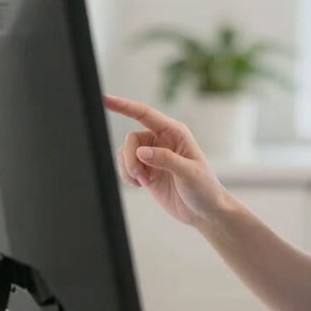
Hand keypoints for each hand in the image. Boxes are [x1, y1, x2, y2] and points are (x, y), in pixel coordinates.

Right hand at [104, 94, 230, 225]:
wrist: (205, 211)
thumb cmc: (204, 188)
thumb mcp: (189, 173)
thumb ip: (166, 160)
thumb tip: (141, 151)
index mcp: (175, 132)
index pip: (145, 114)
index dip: (124, 106)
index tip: (105, 100)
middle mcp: (162, 140)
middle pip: (131, 139)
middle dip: (131, 159)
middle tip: (142, 177)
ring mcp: (153, 155)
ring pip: (125, 153)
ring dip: (129, 169)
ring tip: (145, 182)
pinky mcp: (146, 170)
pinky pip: (125, 167)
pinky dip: (128, 177)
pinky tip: (142, 184)